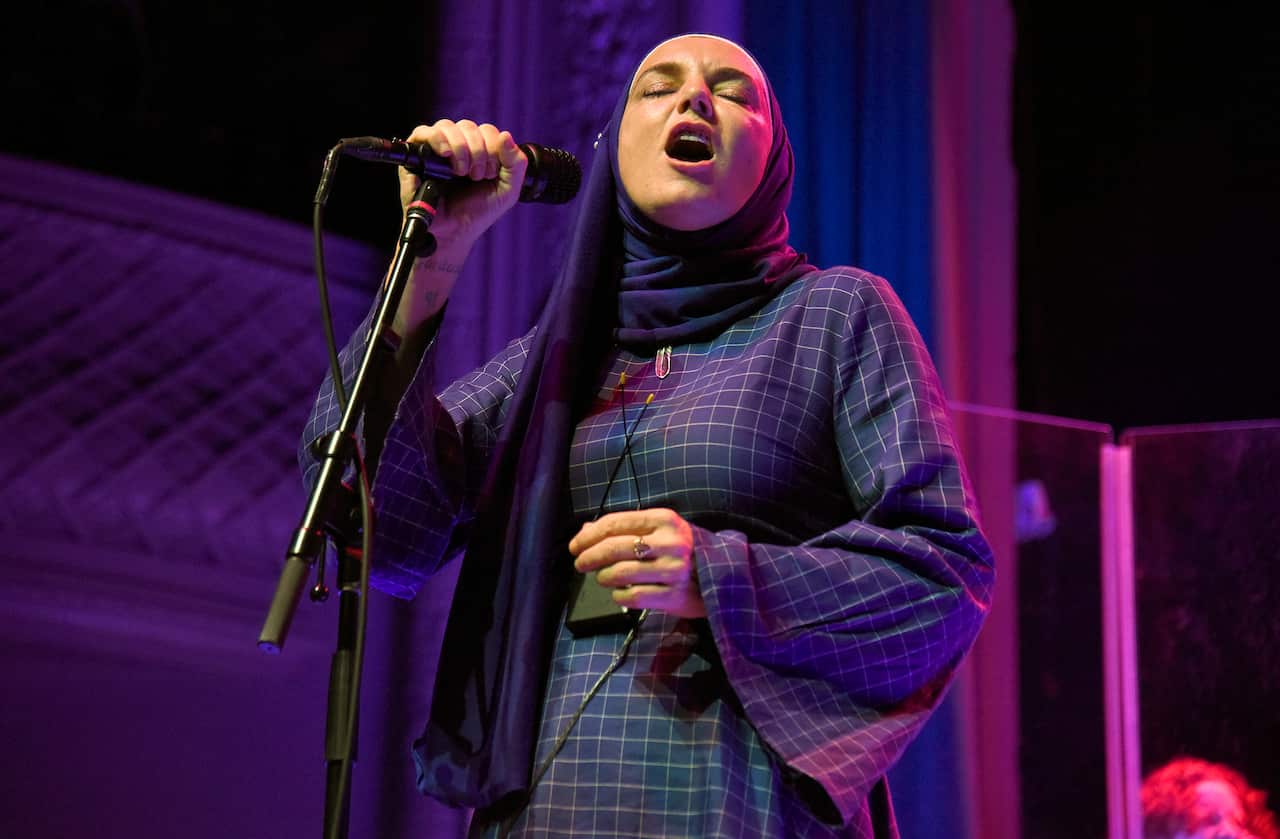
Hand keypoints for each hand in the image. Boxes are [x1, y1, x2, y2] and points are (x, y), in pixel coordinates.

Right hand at [398, 119, 527, 250]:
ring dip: (461, 147)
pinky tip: (447, 155)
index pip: (487, 131)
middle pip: (468, 126)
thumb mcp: (508, 190)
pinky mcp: (416, 156)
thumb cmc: (478, 211)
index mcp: (478, 150)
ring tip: (461, 172)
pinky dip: (438, 139)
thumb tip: (505, 135)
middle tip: (477, 176)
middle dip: (478, 151)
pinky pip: (423, 132)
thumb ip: (516, 163)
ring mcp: (435, 149)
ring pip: (447, 126)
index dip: (493, 147)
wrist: (455, 231)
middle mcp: (456, 146)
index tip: (491, 174)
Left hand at [569, 508, 705, 618]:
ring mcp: (674, 570)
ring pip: (620, 573)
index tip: (575, 546)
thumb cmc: (681, 549)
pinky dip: (619, 596)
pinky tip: (620, 593)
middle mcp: (670, 542)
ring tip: (603, 578)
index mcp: (663, 519)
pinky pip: (633, 597)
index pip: (615, 523)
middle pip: (614, 547)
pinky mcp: (674, 595)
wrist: (722, 574)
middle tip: (580, 563)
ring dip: (603, 577)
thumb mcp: (658, 530)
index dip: (589, 536)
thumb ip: (624, 529)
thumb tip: (585, 532)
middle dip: (589, 556)